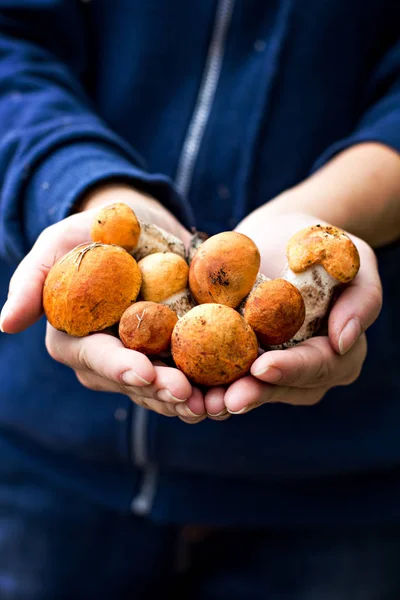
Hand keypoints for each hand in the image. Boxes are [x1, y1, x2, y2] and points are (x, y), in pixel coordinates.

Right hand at [0, 183, 205, 422]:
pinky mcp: (177, 355)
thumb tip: (4, 324)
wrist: (145, 229)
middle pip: (136, 383)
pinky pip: (195, 375)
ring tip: (220, 401)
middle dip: (162, 392)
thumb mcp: (61, 242)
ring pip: (167, 389)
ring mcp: (146, 360)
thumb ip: (33, 279)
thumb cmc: (97, 232)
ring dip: (193, 399)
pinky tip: (236, 388)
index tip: (144, 373)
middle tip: (191, 395)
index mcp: (78, 340)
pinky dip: (214, 383)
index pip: (96, 359)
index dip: (118, 368)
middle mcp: (110, 360)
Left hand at [203, 212, 381, 416]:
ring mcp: (274, 368)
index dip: (292, 369)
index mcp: (339, 351)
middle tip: (226, 400)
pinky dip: (208, 383)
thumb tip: (344, 340)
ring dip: (227, 398)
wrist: (276, 235)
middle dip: (255, 395)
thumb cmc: (320, 243)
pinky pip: (228, 376)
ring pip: (254, 390)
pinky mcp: (243, 358)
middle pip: (283, 389)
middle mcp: (307, 369)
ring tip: (202, 402)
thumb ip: (363, 297)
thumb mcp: (354, 259)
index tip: (263, 367)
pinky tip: (186, 386)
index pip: (320, 365)